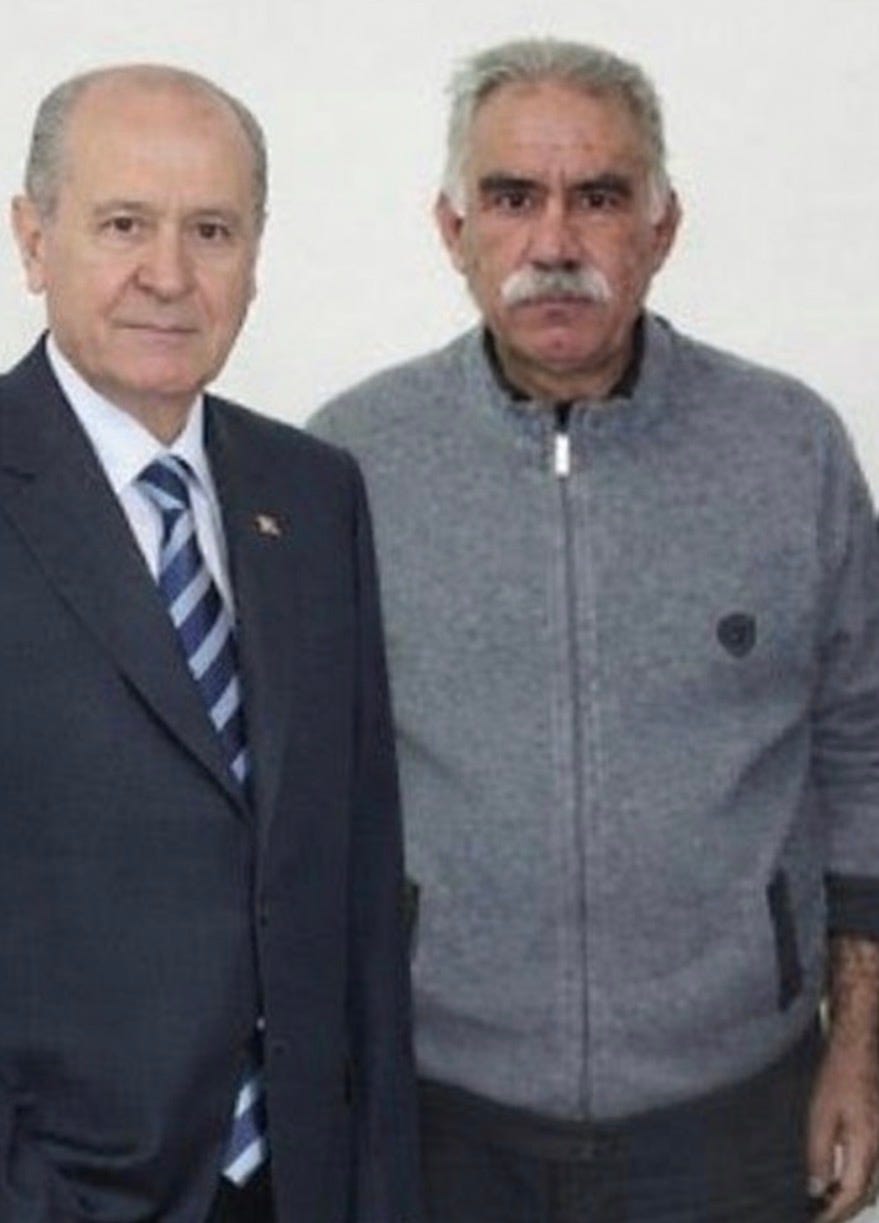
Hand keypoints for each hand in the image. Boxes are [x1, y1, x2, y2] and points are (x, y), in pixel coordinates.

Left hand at [807, 1038, 878, 1221]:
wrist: (857, 1048)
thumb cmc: (838, 1076)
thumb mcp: (820, 1116)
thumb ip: (820, 1155)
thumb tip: (818, 1189)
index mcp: (867, 1147)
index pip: (852, 1194)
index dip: (834, 1212)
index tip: (816, 1220)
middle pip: (865, 1191)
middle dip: (843, 1208)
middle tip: (820, 1215)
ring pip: (869, 1179)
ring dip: (849, 1194)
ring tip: (824, 1199)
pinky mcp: (877, 1130)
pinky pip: (869, 1164)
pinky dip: (854, 1176)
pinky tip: (836, 1173)